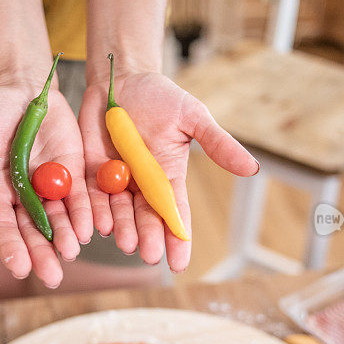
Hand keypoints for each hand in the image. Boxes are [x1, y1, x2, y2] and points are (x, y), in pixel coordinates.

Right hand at [0, 81, 92, 287]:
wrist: (24, 87)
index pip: (2, 227)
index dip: (11, 248)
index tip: (20, 269)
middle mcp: (23, 197)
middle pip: (33, 232)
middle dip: (42, 254)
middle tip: (51, 276)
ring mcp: (49, 188)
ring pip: (59, 221)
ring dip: (65, 238)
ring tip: (71, 252)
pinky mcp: (73, 175)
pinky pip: (80, 199)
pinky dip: (84, 214)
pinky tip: (90, 229)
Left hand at [79, 71, 258, 272]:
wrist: (121, 79)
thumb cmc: (161, 97)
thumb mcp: (193, 117)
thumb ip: (217, 144)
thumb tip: (253, 168)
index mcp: (169, 176)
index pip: (176, 212)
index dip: (178, 239)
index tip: (179, 264)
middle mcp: (142, 185)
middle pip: (146, 217)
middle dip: (149, 237)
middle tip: (150, 256)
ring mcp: (115, 181)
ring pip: (119, 212)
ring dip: (123, 229)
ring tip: (126, 243)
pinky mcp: (90, 172)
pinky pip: (92, 197)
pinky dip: (95, 212)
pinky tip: (98, 225)